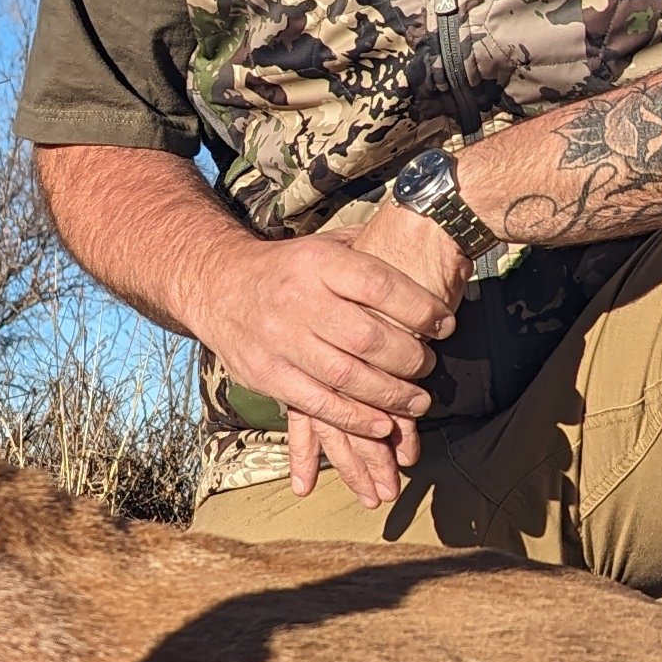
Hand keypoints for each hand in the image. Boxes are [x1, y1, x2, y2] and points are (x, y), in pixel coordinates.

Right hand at [184, 201, 469, 509]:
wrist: (217, 285)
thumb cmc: (287, 269)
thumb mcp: (324, 245)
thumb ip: (369, 249)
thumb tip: (426, 237)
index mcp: (317, 263)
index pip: (379, 286)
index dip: (420, 309)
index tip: (444, 324)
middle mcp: (297, 300)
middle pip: (368, 337)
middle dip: (410, 357)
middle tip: (428, 363)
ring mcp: (279, 341)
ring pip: (348, 376)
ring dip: (391, 394)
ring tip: (418, 399)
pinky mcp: (266, 374)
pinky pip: (319, 404)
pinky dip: (356, 418)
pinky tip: (382, 424)